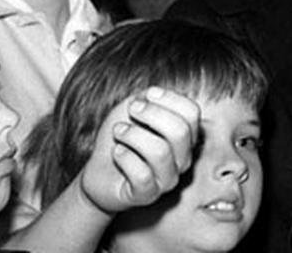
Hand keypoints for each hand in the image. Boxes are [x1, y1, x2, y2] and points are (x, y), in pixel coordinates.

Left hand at [79, 86, 200, 213]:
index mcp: (186, 136)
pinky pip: (142, 174)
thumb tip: (153, 95)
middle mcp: (183, 158)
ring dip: (133, 135)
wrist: (99, 172)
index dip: (169, 98)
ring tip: (118, 131)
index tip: (147, 95)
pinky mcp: (148, 195)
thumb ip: (147, 99)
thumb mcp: (132, 111)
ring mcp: (168, 179)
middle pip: (181, 131)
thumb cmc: (121, 138)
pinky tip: (117, 152)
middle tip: (131, 109)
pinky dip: (124, 157)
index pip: (192, 112)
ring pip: (160, 152)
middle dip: (151, 114)